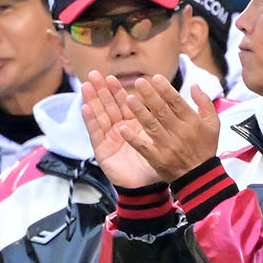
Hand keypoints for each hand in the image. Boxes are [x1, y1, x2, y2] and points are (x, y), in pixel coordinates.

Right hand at [81, 72, 159, 187]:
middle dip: (100, 90)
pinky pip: (95, 134)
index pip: (123, 104)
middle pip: (108, 106)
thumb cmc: (156, 165)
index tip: (111, 77)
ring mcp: (109, 140)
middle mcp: (119, 130)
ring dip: (91, 101)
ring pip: (99, 116)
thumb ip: (164, 119)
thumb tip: (178, 96)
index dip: (116, 91)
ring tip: (86, 86)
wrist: (148, 188)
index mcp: (134, 125)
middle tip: (93, 74)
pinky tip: (85, 108)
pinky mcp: (102, 151)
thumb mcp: (161, 138)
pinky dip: (90, 121)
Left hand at [122, 75, 219, 182]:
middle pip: (162, 111)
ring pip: (151, 126)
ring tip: (128, 99)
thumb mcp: (213, 124)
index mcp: (192, 123)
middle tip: (138, 82)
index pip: (177, 102)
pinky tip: (122, 130)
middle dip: (149, 96)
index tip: (155, 78)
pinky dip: (133, 139)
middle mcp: (179, 133)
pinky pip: (144, 148)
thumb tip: (194, 85)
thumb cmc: (205, 148)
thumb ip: (205, 103)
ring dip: (139, 112)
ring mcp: (167, 146)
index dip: (165, 89)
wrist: (200, 177)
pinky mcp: (158, 159)